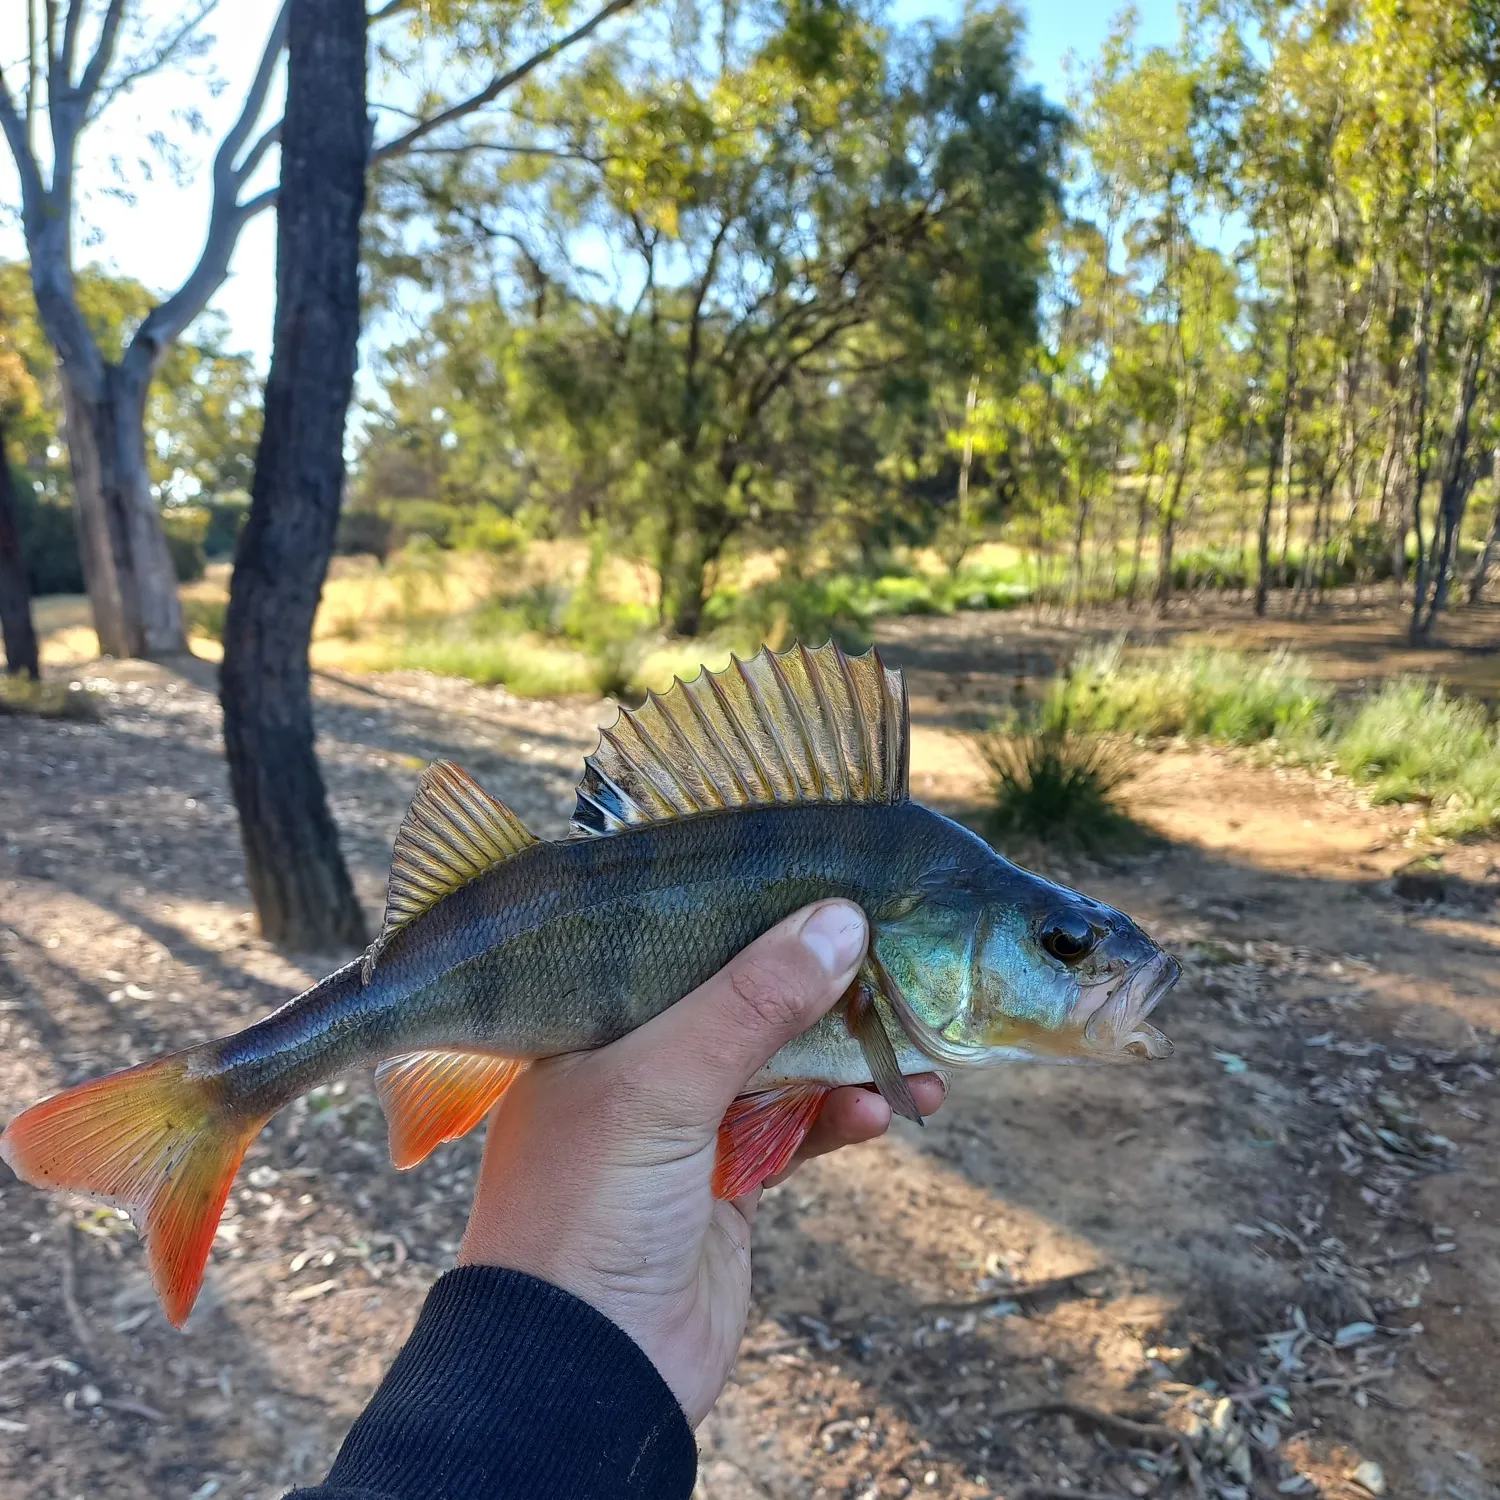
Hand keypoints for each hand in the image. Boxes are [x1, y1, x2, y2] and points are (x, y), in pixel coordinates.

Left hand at [457, 899, 945, 1424]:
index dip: (753, 916)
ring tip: (916, 1051)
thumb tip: (841, 920)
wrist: (586, 1375)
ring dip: (847, 1059)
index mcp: (591, 1028)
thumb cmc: (590, 1209)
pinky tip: (883, 1109)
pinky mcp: (726, 1186)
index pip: (678, 946)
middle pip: (740, 1005)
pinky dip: (841, 1118)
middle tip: (892, 963)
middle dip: (817, 990)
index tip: (829, 886)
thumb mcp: (661, 1086)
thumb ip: (751, 1002)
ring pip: (780, 1069)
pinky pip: (797, 1133)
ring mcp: (682, 1129)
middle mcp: (633, 1069)